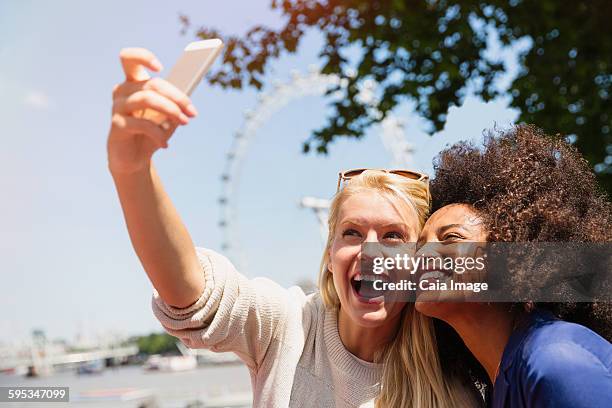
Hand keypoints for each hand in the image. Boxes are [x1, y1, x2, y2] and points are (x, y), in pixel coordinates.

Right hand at [107, 48, 197, 174]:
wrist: (135, 158)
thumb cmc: (152, 132)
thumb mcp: (167, 116)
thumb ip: (176, 103)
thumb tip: (187, 100)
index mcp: (133, 83)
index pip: (129, 58)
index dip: (143, 57)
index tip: (160, 67)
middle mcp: (122, 91)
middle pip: (152, 83)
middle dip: (177, 97)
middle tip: (192, 113)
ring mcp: (117, 107)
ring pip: (147, 98)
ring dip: (171, 110)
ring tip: (184, 122)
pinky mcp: (117, 125)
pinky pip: (143, 124)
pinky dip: (159, 134)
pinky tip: (165, 144)